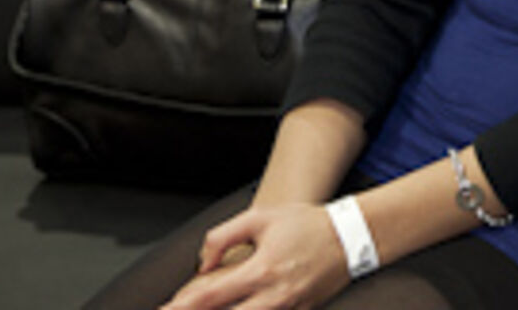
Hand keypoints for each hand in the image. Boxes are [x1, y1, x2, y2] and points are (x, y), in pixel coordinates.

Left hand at [158, 203, 350, 309]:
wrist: (354, 236)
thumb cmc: (307, 224)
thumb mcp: (263, 217)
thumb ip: (224, 236)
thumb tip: (203, 263)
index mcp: (260, 270)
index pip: (208, 298)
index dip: (180, 307)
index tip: (162, 309)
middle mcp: (273, 297)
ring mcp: (287, 309)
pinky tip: (240, 309)